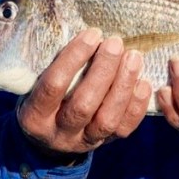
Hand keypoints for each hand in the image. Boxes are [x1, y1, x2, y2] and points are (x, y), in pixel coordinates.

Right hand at [16, 28, 151, 161]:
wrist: (48, 140)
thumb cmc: (43, 98)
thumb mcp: (35, 84)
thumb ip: (53, 65)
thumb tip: (86, 34)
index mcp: (35, 116)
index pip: (54, 86)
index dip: (73, 58)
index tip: (92, 34)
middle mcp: (59, 133)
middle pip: (83, 104)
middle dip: (103, 71)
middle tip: (115, 43)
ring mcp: (84, 142)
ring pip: (107, 120)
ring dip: (123, 85)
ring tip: (133, 57)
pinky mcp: (105, 144)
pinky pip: (124, 129)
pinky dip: (136, 105)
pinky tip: (143, 82)